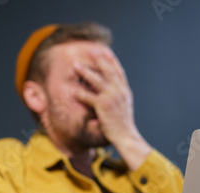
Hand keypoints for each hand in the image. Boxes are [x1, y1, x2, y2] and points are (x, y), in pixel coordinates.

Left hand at [73, 47, 151, 169]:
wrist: (126, 136)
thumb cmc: (123, 125)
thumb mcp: (125, 107)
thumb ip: (119, 96)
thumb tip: (114, 89)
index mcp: (125, 91)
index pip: (119, 72)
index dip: (112, 61)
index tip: (106, 52)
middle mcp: (120, 92)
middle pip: (108, 72)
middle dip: (99, 60)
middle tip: (91, 50)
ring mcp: (112, 98)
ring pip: (97, 81)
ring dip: (85, 71)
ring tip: (76, 65)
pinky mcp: (103, 106)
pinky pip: (89, 96)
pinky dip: (80, 92)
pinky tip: (72, 89)